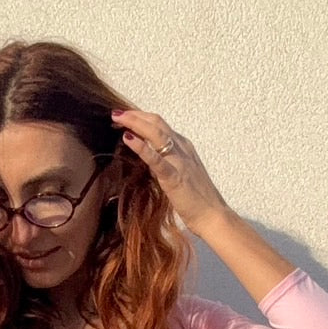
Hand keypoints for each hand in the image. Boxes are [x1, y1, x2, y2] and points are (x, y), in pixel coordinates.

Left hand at [110, 107, 231, 236]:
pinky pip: (156, 159)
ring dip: (135, 122)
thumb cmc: (196, 200)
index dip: (140, 118)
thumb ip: (165, 162)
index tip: (124, 117)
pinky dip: (141, 147)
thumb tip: (148, 157)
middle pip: (156, 122)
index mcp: (183, 146)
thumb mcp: (180, 174)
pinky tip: (127, 138)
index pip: (159, 125)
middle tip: (116, 113)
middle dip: (134, 115)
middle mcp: (181, 148)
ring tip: (117, 118)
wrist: (212, 215)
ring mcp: (179, 161)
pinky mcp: (174, 177)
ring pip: (155, 133)